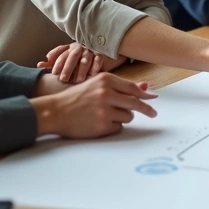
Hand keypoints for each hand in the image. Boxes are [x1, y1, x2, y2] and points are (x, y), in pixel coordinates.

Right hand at [31, 73, 157, 137]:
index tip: (154, 98)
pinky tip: (100, 123)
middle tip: (153, 114)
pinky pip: (118, 127)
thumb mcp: (96, 85)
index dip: (145, 95)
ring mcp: (104, 110)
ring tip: (106, 115)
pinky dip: (113, 126)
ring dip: (122, 117)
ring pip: (128, 116)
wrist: (55, 112)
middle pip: (135, 103)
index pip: (133, 88)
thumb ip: (120, 86)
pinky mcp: (102, 125)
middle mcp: (106, 93)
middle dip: (146, 109)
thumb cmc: (76, 98)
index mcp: (106, 80)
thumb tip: (145, 88)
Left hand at [37, 43, 127, 82]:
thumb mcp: (65, 58)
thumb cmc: (78, 59)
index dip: (57, 63)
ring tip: (78, 81)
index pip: (61, 53)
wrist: (98, 51)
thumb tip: (39, 65)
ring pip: (85, 59)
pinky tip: (93, 75)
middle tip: (64, 79)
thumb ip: (52, 62)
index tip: (54, 74)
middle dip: (68, 68)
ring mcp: (90, 51)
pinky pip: (98, 59)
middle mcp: (79, 48)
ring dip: (81, 70)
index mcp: (69, 48)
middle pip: (72, 56)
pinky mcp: (101, 54)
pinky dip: (96, 66)